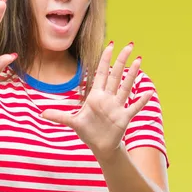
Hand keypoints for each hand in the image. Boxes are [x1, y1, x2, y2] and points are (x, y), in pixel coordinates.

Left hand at [40, 42, 152, 159]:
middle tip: (129, 44)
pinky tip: (149, 91)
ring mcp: (117, 107)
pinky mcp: (124, 118)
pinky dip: (141, 100)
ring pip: (125, 87)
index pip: (101, 73)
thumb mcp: (73, 122)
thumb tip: (42, 114)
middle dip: (121, 60)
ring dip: (132, 74)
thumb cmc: (88, 131)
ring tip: (139, 60)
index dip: (105, 59)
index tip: (110, 44)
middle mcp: (107, 98)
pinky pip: (134, 107)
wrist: (100, 146)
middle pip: (115, 75)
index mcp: (95, 96)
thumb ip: (59, 116)